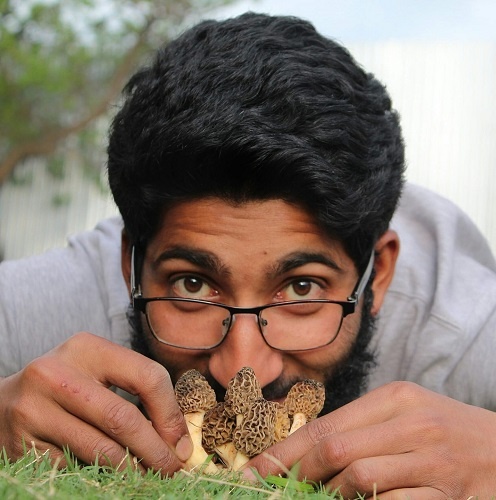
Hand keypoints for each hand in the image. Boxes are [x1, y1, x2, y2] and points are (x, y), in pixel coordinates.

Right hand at [0, 332, 191, 473]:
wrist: (3, 400)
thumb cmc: (65, 382)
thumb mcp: (97, 369)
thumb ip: (134, 387)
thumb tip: (175, 433)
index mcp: (87, 348)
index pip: (146, 376)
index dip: (170, 413)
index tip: (180, 440)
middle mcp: (57, 375)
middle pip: (123, 419)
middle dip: (155, 450)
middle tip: (172, 467)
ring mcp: (35, 411)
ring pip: (100, 449)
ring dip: (133, 469)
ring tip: (149, 475)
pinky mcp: (23, 445)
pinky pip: (75, 466)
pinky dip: (101, 474)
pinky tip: (115, 475)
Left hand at [245, 382, 495, 497]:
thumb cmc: (445, 431)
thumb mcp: (404, 415)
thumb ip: (360, 430)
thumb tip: (307, 454)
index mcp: (394, 398)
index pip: (326, 425)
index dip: (285, 451)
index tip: (254, 470)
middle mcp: (411, 423)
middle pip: (334, 448)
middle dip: (298, 474)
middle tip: (277, 490)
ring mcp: (432, 460)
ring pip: (358, 478)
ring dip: (333, 496)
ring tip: (326, 497)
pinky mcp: (448, 495)